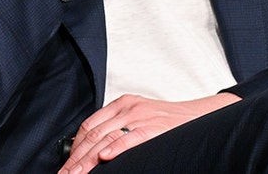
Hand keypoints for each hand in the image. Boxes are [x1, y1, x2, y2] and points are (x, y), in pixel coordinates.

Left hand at [57, 93, 239, 173]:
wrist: (201, 116)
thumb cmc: (169, 122)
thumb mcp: (140, 117)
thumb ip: (119, 127)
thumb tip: (96, 151)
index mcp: (121, 104)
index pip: (89, 126)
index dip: (75, 147)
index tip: (66, 165)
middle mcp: (128, 108)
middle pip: (93, 134)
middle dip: (76, 158)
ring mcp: (140, 116)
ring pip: (106, 137)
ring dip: (88, 159)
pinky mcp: (154, 126)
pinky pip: (131, 137)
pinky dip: (116, 148)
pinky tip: (104, 158)